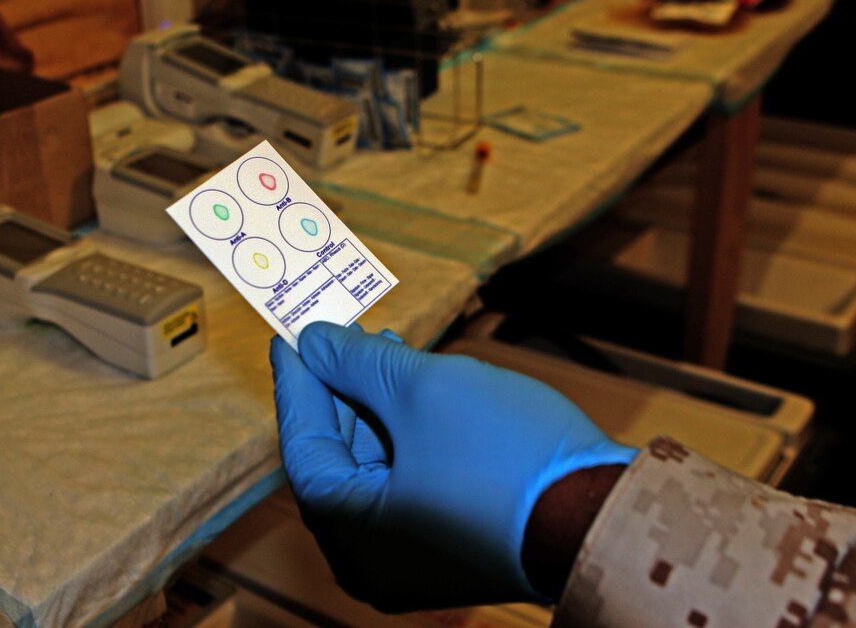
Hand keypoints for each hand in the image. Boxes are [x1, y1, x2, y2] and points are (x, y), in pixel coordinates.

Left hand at [270, 322, 636, 611]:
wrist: (609, 511)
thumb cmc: (512, 460)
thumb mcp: (422, 391)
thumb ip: (357, 363)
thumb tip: (315, 342)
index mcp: (355, 539)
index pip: (304, 451)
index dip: (297, 386)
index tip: (288, 338)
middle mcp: (376, 562)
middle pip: (338, 462)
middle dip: (340, 392)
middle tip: (339, 336)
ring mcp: (416, 559)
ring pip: (375, 471)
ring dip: (375, 408)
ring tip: (382, 350)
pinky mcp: (452, 546)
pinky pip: (409, 485)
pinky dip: (405, 437)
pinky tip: (415, 389)